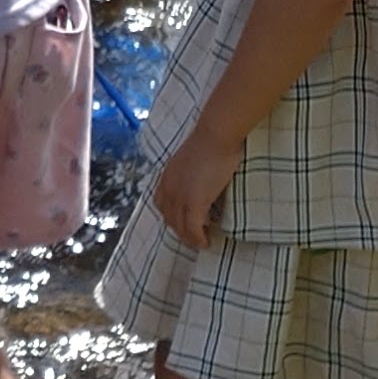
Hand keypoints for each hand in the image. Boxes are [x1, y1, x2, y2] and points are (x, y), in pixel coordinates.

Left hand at [152, 134, 234, 248]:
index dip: (171, 215)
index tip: (181, 221)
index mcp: (166, 176)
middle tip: (193, 237)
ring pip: (179, 226)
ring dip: (189, 238)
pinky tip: (206, 242)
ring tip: (200, 242)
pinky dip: (198, 239)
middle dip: (180, 230)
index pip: (161, 203)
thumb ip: (190, 172)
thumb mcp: (192, 158)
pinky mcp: (194, 203)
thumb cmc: (211, 141)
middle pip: (169, 218)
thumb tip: (200, 179)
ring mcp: (180, 197)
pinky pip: (193, 228)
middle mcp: (168, 188)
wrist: (216, 136)